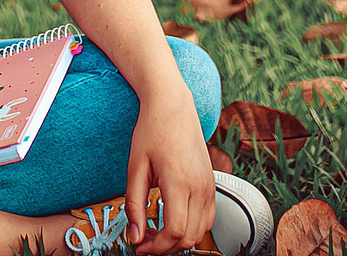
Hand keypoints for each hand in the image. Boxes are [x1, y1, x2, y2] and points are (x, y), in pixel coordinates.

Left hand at [124, 89, 213, 254]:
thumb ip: (134, 205)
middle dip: (165, 247)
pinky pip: (207, 219)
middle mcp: (200, 187)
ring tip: (156, 232)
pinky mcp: (212, 185)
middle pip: (189, 237)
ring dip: (179, 240)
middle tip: (143, 241)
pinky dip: (192, 228)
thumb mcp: (136, 167)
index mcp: (180, 182)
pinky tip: (172, 221)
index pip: (175, 231)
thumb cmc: (152, 130)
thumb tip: (135, 236)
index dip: (156, 247)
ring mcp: (209, 187)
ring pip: (201, 232)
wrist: (173, 106)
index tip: (139, 246)